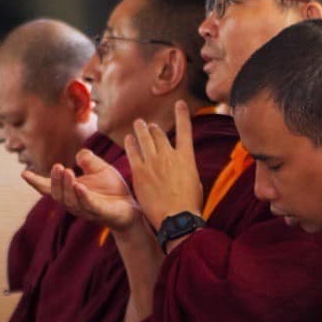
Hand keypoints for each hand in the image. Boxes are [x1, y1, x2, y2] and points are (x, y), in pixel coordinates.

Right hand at [31, 150, 138, 230]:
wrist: (131, 208)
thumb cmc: (112, 190)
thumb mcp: (100, 170)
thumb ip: (88, 161)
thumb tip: (79, 154)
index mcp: (70, 192)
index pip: (49, 188)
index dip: (36, 182)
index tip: (24, 173)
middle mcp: (74, 202)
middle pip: (58, 194)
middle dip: (55, 180)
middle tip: (57, 166)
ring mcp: (87, 209)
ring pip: (70, 200)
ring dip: (66, 186)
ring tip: (66, 171)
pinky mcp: (101, 213)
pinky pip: (89, 205)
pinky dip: (83, 196)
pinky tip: (80, 186)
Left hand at [124, 101, 207, 231]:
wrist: (177, 218)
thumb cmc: (189, 204)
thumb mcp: (194, 181)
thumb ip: (185, 168)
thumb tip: (181, 163)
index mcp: (186, 157)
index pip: (185, 130)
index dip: (182, 114)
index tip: (180, 103)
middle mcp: (169, 155)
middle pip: (160, 134)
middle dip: (154, 128)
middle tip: (150, 125)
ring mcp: (153, 163)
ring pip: (145, 139)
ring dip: (141, 129)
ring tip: (138, 124)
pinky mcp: (140, 172)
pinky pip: (133, 152)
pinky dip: (130, 144)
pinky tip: (128, 139)